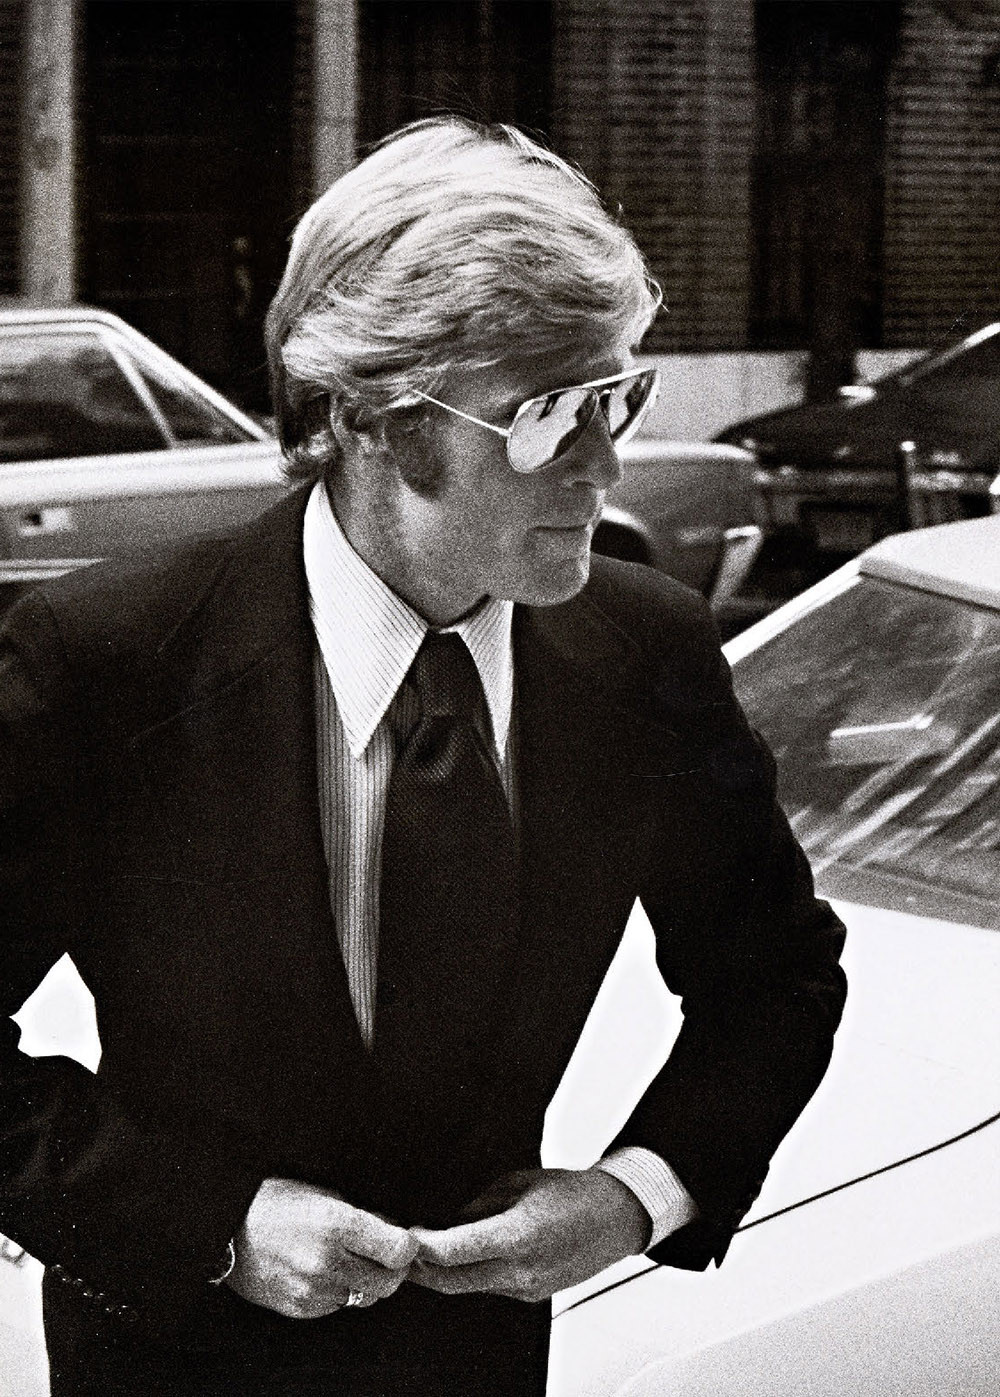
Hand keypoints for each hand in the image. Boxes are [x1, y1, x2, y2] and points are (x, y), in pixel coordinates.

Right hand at [226, 1177, 418, 1318]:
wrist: (227, 1231)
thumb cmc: (276, 1203)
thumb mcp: (322, 1195)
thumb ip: (362, 1217)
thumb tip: (394, 1233)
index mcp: (336, 1224)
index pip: (398, 1250)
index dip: (406, 1246)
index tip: (402, 1240)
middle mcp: (327, 1262)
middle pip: (388, 1282)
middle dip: (392, 1270)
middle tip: (384, 1254)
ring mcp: (313, 1290)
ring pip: (364, 1297)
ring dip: (365, 1282)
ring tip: (347, 1259)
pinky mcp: (301, 1308)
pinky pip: (337, 1305)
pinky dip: (339, 1291)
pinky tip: (322, 1271)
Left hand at [408, 1167, 649, 1303]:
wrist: (616, 1218)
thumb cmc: (572, 1192)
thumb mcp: (519, 1183)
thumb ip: (480, 1206)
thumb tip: (448, 1223)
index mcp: (518, 1235)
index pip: (454, 1251)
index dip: (422, 1247)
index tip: (405, 1235)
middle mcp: (521, 1269)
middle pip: (452, 1281)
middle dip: (421, 1270)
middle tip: (401, 1251)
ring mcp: (527, 1287)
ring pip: (469, 1287)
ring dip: (444, 1273)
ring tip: (426, 1249)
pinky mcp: (532, 1294)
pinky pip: (490, 1286)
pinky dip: (470, 1274)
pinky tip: (463, 1255)